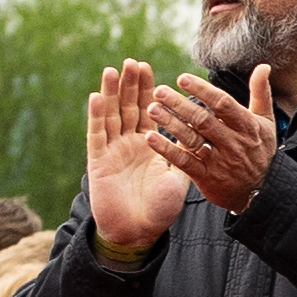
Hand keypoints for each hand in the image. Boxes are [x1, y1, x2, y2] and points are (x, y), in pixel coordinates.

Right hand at [84, 63, 198, 257]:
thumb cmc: (160, 209)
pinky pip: (96, 135)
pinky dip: (96, 116)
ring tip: (113, 70)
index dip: (147, 90)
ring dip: (111, 93)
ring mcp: (112, 151)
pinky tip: (96, 96)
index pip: (147, 111)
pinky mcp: (98, 162)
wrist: (140, 234)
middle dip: (130, 85)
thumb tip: (201, 131)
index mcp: (148, 145)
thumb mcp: (180, 177)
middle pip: (127, 107)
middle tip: (133, 62)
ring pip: (110, 116)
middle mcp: (128, 144)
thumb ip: (185, 152)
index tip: (149, 68)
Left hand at [147, 65, 279, 214]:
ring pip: (192, 140)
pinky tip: (151, 138)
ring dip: (170, 124)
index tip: (182, 78)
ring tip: (152, 109)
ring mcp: (219, 161)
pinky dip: (167, 150)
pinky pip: (184, 162)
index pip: (223, 104)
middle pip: (203, 120)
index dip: (202, 90)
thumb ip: (261, 92)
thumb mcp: (266, 121)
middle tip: (159, 91)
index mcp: (247, 126)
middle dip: (180, 105)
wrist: (262, 191)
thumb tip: (263, 65)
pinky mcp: (207, 178)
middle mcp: (233, 143)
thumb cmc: (260, 150)